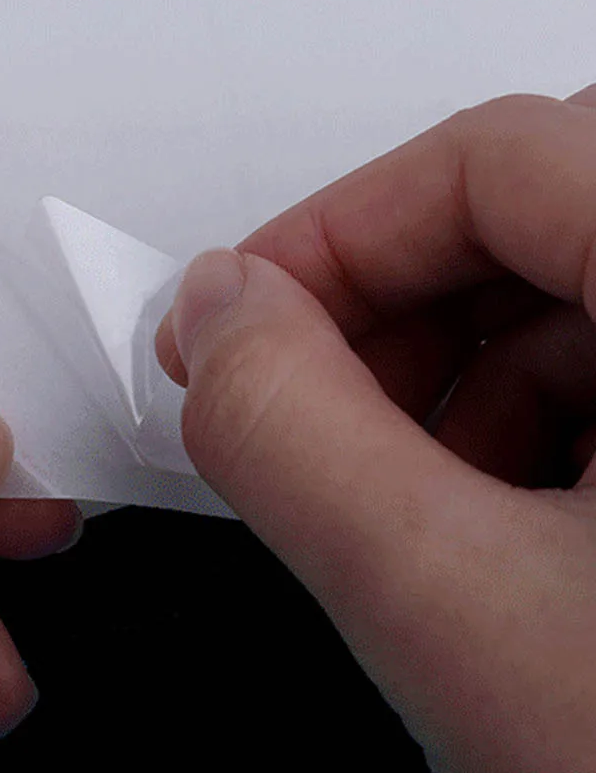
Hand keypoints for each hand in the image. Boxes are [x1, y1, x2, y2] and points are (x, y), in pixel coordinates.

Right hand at [158, 88, 595, 772]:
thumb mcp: (453, 614)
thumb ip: (290, 435)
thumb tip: (214, 316)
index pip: (498, 157)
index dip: (334, 230)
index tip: (235, 319)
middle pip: (540, 211)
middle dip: (389, 311)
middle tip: (298, 407)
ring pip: (581, 293)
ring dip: (454, 379)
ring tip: (403, 500)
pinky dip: (527, 426)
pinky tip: (498, 529)